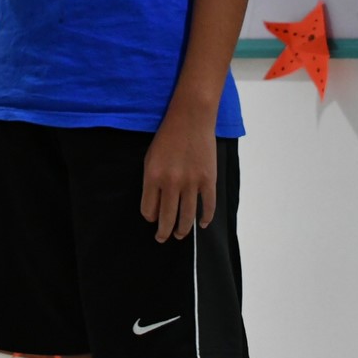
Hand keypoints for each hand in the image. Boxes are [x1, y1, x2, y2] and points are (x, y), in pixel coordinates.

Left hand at [140, 114, 216, 242]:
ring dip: (183, 230)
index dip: (150, 218)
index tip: (153, 219)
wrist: (191, 118)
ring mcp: (192, 182)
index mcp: (153, 177)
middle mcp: (171, 183)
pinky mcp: (209, 179)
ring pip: (187, 217)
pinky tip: (202, 224)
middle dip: (163, 232)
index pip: (149, 210)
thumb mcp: (150, 158)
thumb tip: (156, 207)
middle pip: (167, 218)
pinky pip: (208, 206)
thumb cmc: (167, 137)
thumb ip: (151, 182)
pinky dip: (206, 218)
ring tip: (180, 235)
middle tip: (162, 238)